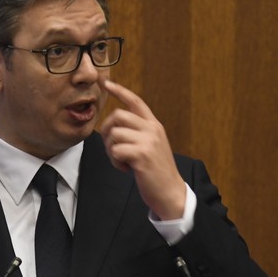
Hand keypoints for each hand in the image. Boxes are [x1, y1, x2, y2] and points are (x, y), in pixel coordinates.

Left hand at [99, 80, 186, 220]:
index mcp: (154, 125)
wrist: (170, 192)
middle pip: (117, 115)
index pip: (136, 101)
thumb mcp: (151, 145)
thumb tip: (114, 125)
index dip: (120, 91)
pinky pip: (115, 150)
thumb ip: (138, 132)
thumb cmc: (156, 171)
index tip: (107, 84)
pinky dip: (115, 162)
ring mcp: (148, 141)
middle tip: (112, 148)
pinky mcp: (142, 154)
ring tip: (123, 161)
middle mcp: (152, 129)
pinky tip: (126, 169)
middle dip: (107, 131)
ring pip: (114, 134)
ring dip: (111, 150)